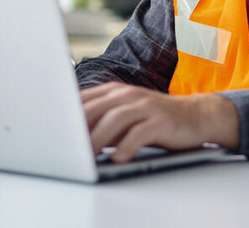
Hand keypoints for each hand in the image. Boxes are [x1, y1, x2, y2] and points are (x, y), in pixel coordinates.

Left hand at [80, 82, 239, 162]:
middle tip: (64, 149)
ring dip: (98, 139)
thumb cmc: (154, 119)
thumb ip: (101, 121)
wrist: (195, 116)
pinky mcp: (161, 120)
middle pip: (97, 108)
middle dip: (78, 129)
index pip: (85, 99)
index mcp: (116, 91)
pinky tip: (118, 157)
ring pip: (115, 119)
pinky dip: (127, 145)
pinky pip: (140, 132)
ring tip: (86, 157)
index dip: (67, 115)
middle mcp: (129, 94)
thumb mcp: (125, 116)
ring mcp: (146, 106)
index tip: (52, 133)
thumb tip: (72, 137)